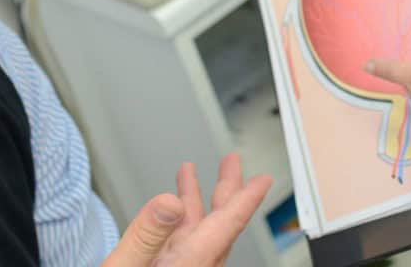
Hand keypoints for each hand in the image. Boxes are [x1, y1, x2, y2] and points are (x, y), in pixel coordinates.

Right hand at [101, 153, 271, 266]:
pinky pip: (178, 246)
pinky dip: (176, 221)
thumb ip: (146, 235)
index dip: (246, 201)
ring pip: (196, 236)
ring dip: (195, 202)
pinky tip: (169, 212)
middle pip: (216, 230)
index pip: (224, 229)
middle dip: (225, 192)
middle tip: (233, 163)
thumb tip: (171, 202)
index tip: (264, 181)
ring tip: (189, 173)